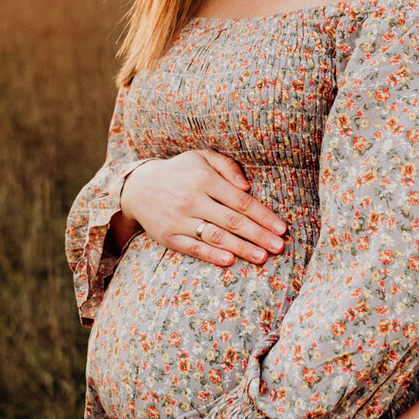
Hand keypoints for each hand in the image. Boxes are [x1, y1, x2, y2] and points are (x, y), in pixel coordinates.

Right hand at [120, 151, 287, 268]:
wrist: (138, 187)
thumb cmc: (179, 172)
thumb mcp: (201, 158)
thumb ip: (227, 167)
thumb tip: (247, 187)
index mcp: (204, 179)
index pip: (240, 201)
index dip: (263, 216)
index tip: (281, 228)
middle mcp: (192, 199)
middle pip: (232, 221)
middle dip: (258, 235)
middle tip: (279, 247)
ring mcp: (179, 219)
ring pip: (215, 236)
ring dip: (241, 248)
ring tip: (262, 257)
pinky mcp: (168, 236)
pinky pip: (193, 248)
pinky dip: (211, 256)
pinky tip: (229, 261)